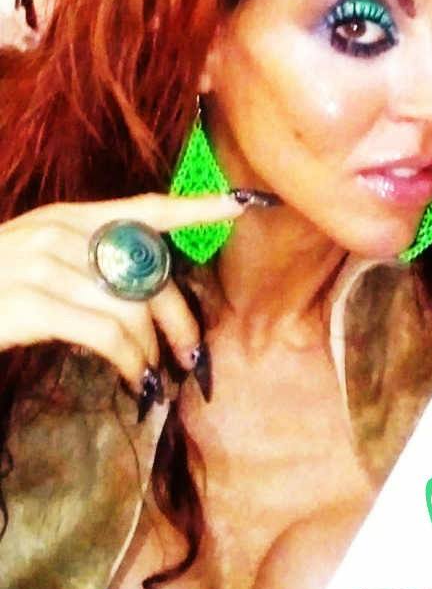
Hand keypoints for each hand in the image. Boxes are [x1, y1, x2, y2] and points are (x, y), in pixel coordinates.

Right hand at [0, 191, 244, 395]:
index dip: (195, 209)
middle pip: (149, 272)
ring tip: (154, 378)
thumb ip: (84, 265)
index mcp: (66, 218)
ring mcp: (44, 267)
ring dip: (153, 351)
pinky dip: (130, 363)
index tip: (240, 207)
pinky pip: (107, 335)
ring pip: (133, 308)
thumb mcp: (36, 262)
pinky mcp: (33, 305)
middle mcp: (59, 234)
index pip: (143, 208)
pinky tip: (133, 381)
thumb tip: (140, 297)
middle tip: (191, 358)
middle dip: (180, 319)